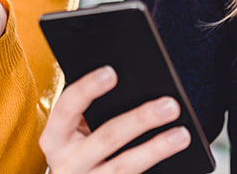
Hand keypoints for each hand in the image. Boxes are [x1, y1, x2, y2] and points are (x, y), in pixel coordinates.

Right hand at [39, 66, 190, 173]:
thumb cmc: (77, 148)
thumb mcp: (73, 131)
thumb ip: (90, 111)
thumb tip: (132, 82)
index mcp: (54, 137)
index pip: (67, 107)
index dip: (88, 88)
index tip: (112, 72)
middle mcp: (67, 162)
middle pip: (107, 137)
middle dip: (140, 119)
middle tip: (170, 104)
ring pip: (125, 165)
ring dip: (156, 148)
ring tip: (182, 134)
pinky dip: (157, 167)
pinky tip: (176, 156)